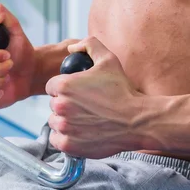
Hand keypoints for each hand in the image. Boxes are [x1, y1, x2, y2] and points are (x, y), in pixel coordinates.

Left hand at [45, 37, 144, 158]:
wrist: (137, 121)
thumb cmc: (123, 91)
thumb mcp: (108, 60)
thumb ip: (89, 45)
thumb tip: (71, 49)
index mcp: (63, 85)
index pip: (51, 87)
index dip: (64, 89)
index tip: (77, 94)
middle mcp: (60, 106)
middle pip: (53, 105)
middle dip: (66, 105)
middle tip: (85, 107)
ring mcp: (64, 126)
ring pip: (54, 122)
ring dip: (65, 121)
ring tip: (85, 120)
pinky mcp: (68, 144)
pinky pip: (56, 139)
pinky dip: (65, 138)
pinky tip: (80, 133)